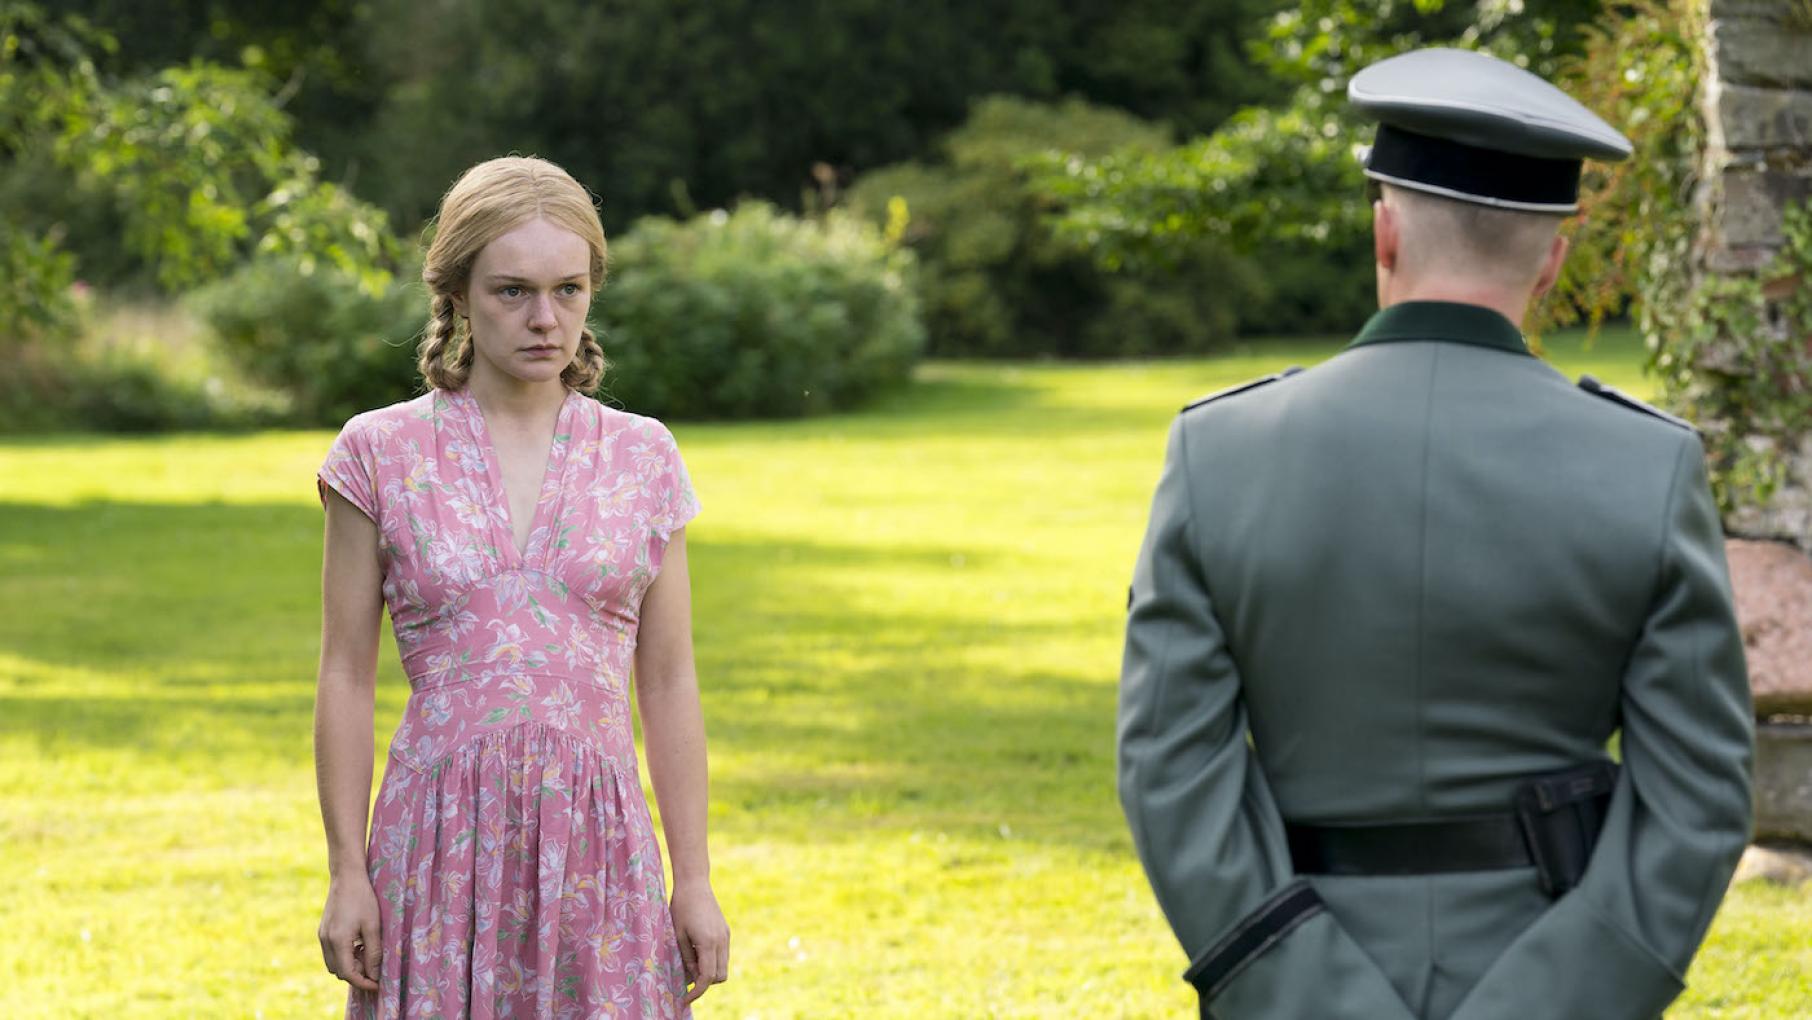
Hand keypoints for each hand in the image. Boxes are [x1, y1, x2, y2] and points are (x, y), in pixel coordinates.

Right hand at [318, 874, 381, 991]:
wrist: (347, 877)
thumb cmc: (363, 898)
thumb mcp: (373, 926)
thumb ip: (373, 952)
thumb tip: (375, 974)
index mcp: (338, 941)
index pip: (348, 974)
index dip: (362, 982)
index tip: (377, 984)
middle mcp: (326, 941)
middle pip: (339, 971)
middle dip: (356, 974)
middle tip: (374, 966)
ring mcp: (322, 936)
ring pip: (334, 963)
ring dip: (350, 965)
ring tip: (368, 953)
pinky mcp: (323, 931)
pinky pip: (331, 952)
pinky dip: (344, 955)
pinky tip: (359, 944)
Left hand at [671, 879, 728, 1003]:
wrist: (694, 884)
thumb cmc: (680, 908)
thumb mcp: (678, 935)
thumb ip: (686, 959)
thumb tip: (690, 979)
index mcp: (708, 942)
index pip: (707, 977)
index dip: (697, 992)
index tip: (685, 998)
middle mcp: (721, 941)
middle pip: (719, 976)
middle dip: (705, 982)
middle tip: (687, 975)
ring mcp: (726, 936)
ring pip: (723, 967)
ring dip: (710, 971)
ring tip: (691, 961)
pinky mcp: (726, 931)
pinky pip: (723, 954)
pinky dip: (713, 960)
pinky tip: (698, 950)